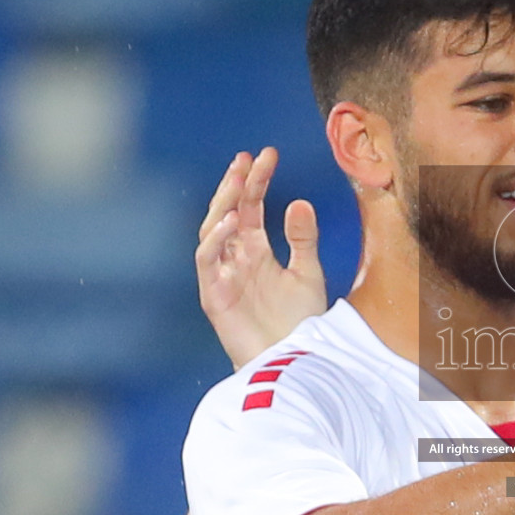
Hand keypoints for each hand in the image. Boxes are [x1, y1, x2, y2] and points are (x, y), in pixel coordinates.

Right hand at [195, 147, 327, 368]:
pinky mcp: (214, 295)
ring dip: (222, 204)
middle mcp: (235, 257)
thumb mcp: (308, 273)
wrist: (291, 360)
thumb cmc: (298, 322)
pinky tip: (231, 221)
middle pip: (228, 212)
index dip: (256, 180)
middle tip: (246, 158)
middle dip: (235, 184)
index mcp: (256, 249)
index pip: (251, 206)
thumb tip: (298, 202)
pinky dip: (216, 239)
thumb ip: (302, 239)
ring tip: (238, 180)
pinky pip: (207, 260)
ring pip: (212, 230)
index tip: (267, 154)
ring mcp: (222, 274)